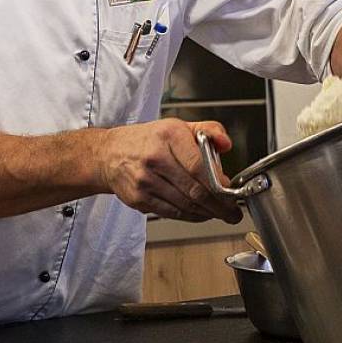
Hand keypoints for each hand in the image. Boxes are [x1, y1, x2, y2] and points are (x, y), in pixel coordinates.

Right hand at [92, 119, 242, 223]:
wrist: (109, 154)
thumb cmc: (146, 141)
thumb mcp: (177, 126)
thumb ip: (208, 130)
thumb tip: (226, 144)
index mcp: (168, 136)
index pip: (198, 165)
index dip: (218, 183)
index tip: (230, 191)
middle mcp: (154, 158)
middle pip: (194, 189)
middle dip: (219, 205)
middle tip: (232, 211)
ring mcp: (144, 180)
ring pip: (185, 204)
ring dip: (207, 213)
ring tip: (221, 214)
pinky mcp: (138, 198)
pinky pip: (172, 213)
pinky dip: (191, 216)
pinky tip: (200, 214)